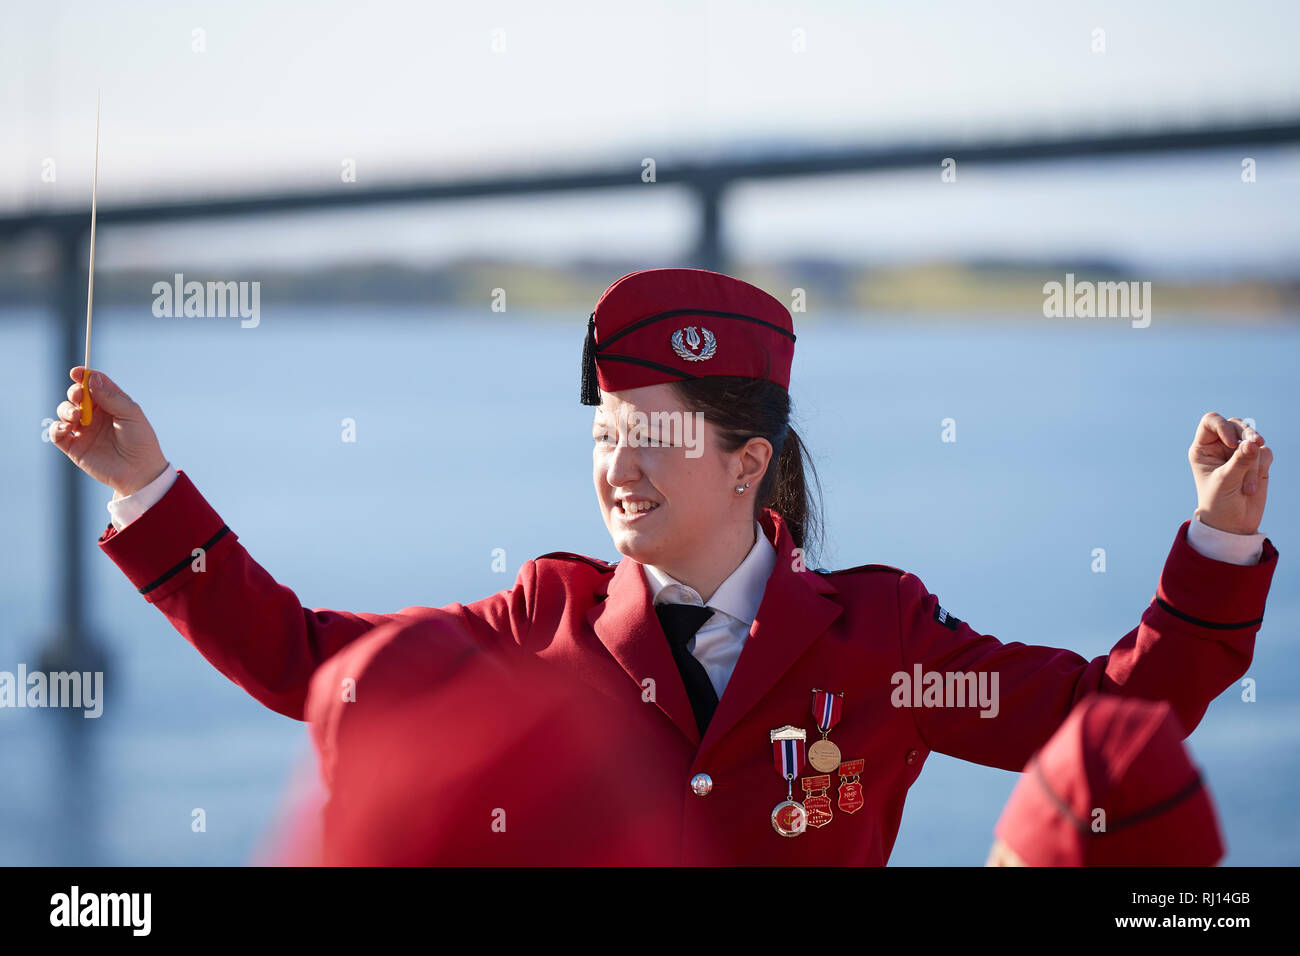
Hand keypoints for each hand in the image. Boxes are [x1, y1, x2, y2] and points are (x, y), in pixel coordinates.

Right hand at [49, 367, 169, 497]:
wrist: (139, 472)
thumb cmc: (140, 441)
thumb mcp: (131, 414)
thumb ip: (111, 397)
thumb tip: (91, 379)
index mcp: (111, 404)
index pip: (94, 384)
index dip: (84, 376)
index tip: (76, 372)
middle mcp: (95, 415)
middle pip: (76, 395)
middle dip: (73, 392)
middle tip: (78, 396)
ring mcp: (83, 430)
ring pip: (64, 411)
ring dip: (66, 409)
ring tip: (77, 417)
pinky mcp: (74, 447)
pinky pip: (56, 432)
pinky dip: (57, 427)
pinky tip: (67, 428)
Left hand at [1188, 412, 1271, 534]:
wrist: (1232, 523)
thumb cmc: (1218, 503)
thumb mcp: (1225, 481)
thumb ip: (1240, 462)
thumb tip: (1254, 443)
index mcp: (1203, 448)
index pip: (1211, 421)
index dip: (1223, 426)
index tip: (1231, 442)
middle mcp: (1220, 446)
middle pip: (1237, 424)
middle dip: (1248, 436)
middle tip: (1257, 445)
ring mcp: (1239, 453)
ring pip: (1254, 441)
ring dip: (1254, 463)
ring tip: (1247, 488)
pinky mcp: (1256, 461)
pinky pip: (1265, 452)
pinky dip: (1262, 467)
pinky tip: (1253, 486)